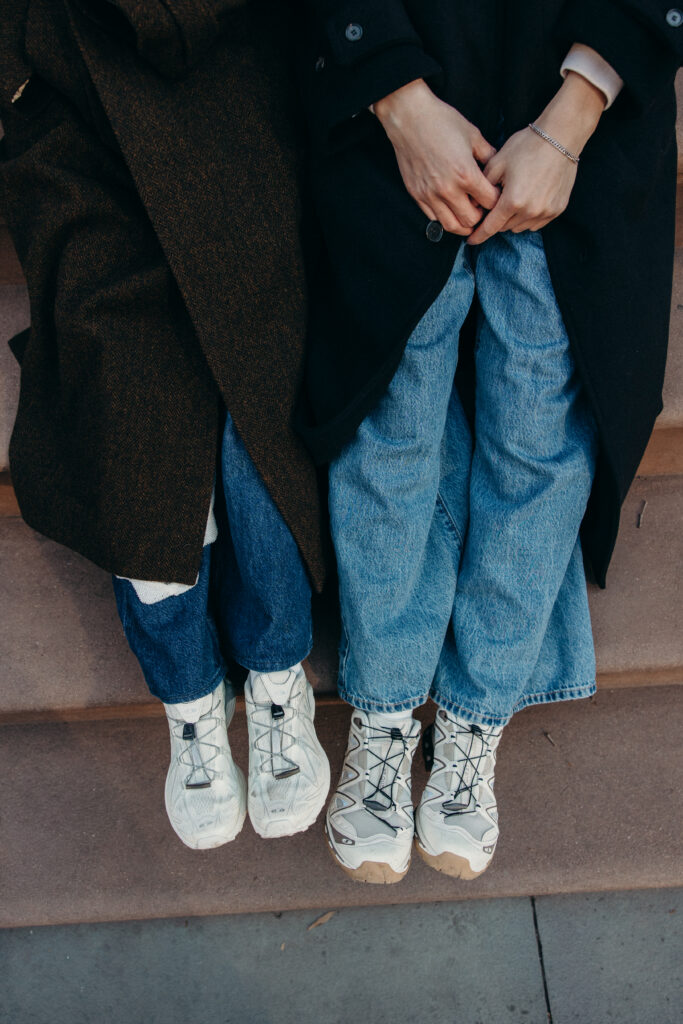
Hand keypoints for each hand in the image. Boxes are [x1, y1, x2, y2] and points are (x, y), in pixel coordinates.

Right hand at [374, 79, 499, 235]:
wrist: (409, 117)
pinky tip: (450, 207)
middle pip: (472, 220)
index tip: (495, 195)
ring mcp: (431, 195)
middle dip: (481, 216)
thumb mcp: (472, 134)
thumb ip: (488, 155)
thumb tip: (496, 168)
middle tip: (482, 207)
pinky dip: (445, 217)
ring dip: (463, 223)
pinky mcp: (417, 195)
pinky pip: (434, 218)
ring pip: (452, 226)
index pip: (491, 202)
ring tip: (468, 213)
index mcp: (466, 174)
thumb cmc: (441, 121)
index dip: (497, 200)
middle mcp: (448, 190)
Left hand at [467, 71, 604, 244]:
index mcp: (513, 201)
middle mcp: (530, 211)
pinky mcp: (557, 210)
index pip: (490, 227)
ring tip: (513, 198)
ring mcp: (545, 212)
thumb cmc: (527, 146)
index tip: (470, 241)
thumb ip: (482, 186)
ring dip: (512, 219)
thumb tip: (473, 204)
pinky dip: (528, 217)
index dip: (478, 235)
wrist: (561, 137)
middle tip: (495, 204)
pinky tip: (528, 200)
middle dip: (496, 219)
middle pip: (505, 227)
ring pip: (520, 227)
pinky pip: (535, 223)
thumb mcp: (497, 162)